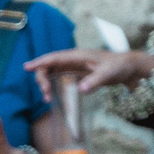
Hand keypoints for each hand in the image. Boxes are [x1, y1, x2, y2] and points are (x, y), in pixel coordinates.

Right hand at [26, 47, 150, 94]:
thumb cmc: (118, 67)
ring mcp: (73, 65)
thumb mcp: (108, 74)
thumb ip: (94, 81)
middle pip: (48, 65)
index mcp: (78, 55)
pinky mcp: (74, 72)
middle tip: (44, 95)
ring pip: (50, 71)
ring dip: (44, 83)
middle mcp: (72, 59)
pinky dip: (50, 85)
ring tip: (46, 98)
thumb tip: (80, 90)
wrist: (127, 67)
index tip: (26, 67)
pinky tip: (49, 95)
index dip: (39, 62)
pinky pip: (56, 76)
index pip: (54, 58)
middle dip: (41, 78)